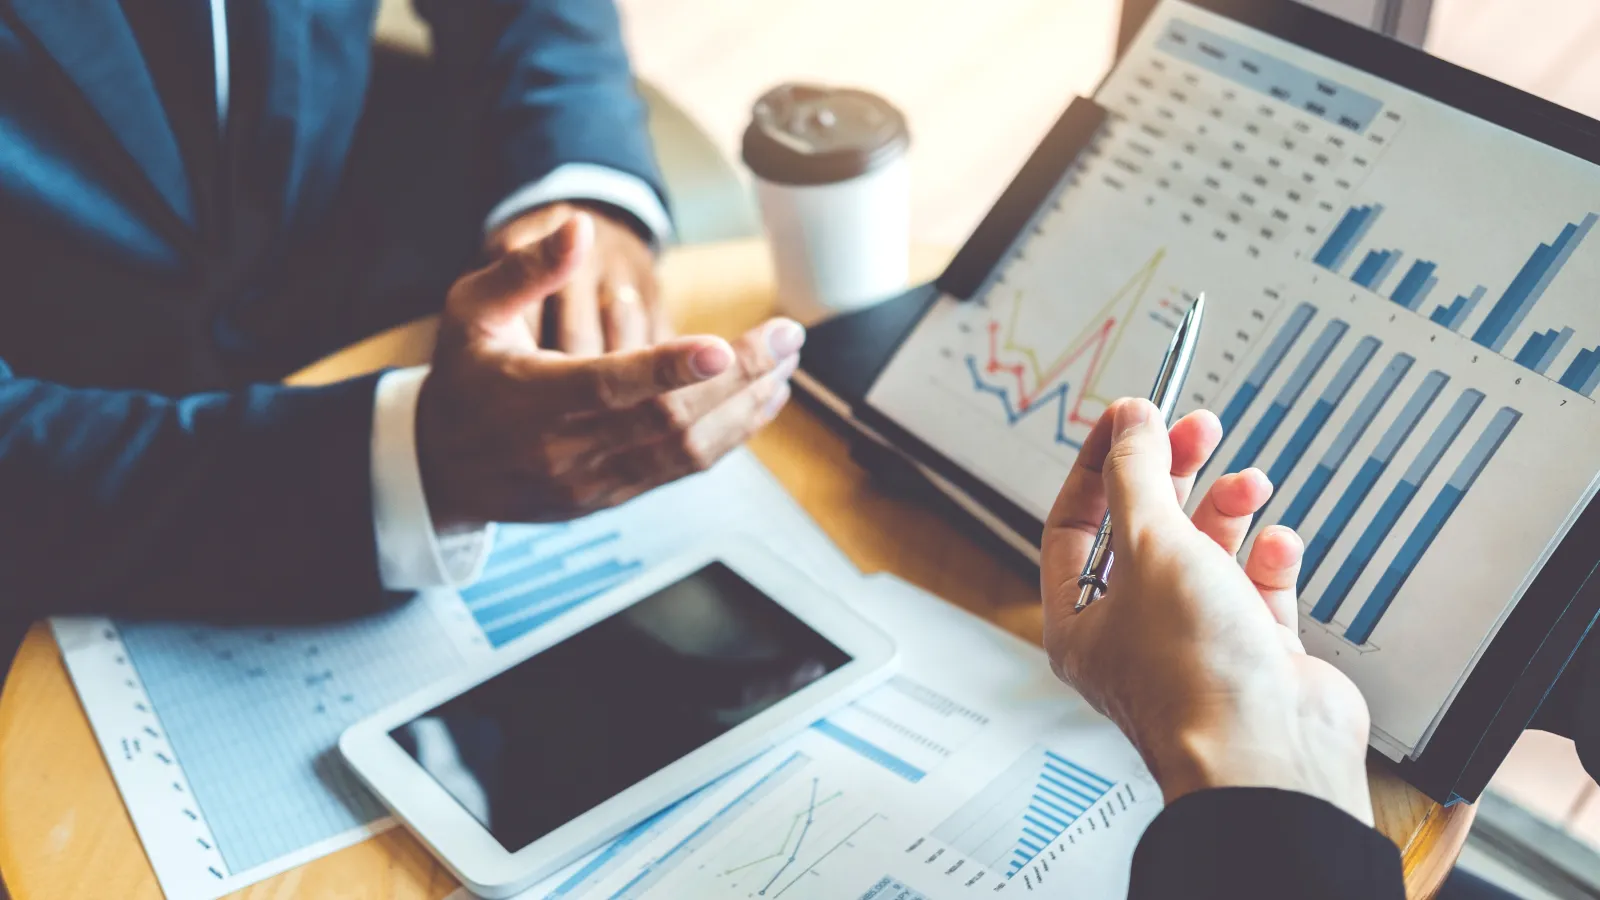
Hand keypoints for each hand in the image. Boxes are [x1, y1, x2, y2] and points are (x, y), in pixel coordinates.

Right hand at [417, 212, 801, 528]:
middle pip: (666, 418)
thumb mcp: (471, 311)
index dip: (668, 368)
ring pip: (684, 451)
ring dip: (745, 408)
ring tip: (786, 366)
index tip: (720, 347)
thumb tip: (579, 226)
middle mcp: (566, 448)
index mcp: (531, 398)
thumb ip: (525, 270)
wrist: (441, 469)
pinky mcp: (613, 498)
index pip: (608, 385)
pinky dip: (728, 437)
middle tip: (788, 336)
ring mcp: (594, 481)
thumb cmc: (464, 378)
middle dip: (737, 377)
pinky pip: (681, 470)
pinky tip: (759, 403)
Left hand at [1040, 398, 1372, 823]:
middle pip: (1143, 531)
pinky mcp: (1255, 654)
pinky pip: (1257, 589)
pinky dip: (1267, 558)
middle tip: (1198, 429)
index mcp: (1080, 620)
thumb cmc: (1194, 675)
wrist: (1271, 754)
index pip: (1075, 523)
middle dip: (1171, 474)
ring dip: (1225, 510)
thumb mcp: (1150, 546)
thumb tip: (1130, 423)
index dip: (1100, 463)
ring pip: (1205, 554)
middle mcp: (1133, 634)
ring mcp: (1196, 644)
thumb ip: (1137, 475)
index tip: (1131, 415)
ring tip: (1248, 482)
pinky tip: (1276, 542)